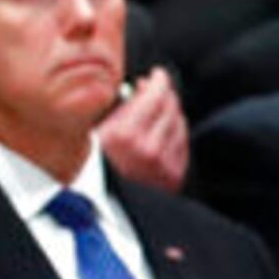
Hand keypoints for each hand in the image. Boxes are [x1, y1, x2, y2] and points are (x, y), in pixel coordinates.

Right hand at [97, 70, 188, 193]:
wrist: (104, 204)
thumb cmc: (95, 164)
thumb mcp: (98, 132)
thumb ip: (123, 107)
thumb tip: (143, 86)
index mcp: (124, 135)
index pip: (155, 96)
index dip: (159, 81)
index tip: (157, 74)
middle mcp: (148, 148)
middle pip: (170, 107)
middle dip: (164, 94)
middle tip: (155, 90)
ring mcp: (164, 163)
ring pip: (180, 123)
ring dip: (170, 113)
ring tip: (154, 113)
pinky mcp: (175, 174)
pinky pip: (183, 143)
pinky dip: (175, 132)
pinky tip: (162, 132)